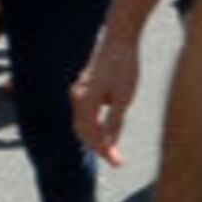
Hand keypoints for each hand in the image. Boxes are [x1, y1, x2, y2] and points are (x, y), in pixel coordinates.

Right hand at [70, 28, 142, 163]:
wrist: (120, 39)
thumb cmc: (124, 67)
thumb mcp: (123, 97)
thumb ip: (114, 121)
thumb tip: (108, 143)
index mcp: (84, 99)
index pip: (91, 134)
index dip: (104, 151)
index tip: (117, 163)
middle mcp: (77, 96)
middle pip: (83, 130)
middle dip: (99, 148)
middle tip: (117, 161)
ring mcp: (79, 90)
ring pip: (84, 122)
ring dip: (96, 138)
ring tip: (113, 151)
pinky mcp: (85, 87)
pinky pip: (87, 113)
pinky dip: (96, 126)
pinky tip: (109, 131)